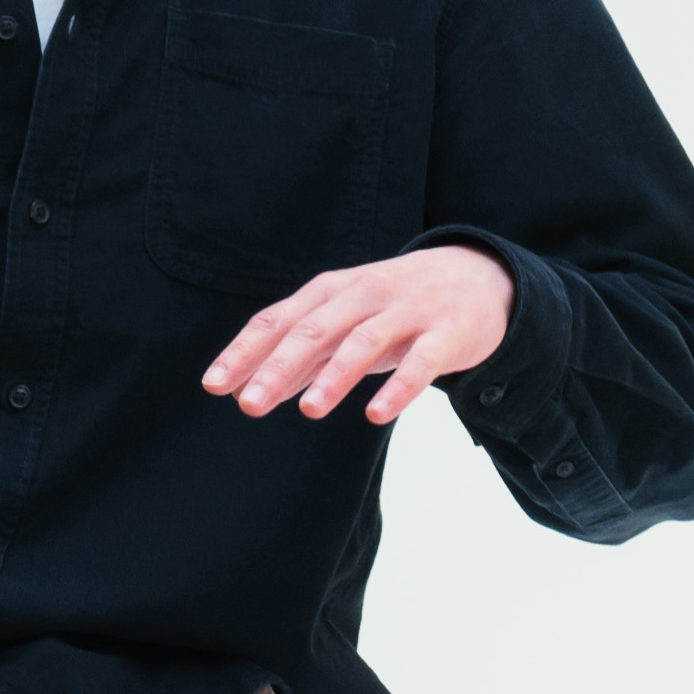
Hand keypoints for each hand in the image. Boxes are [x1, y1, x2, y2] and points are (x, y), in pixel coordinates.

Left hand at [202, 243, 513, 427]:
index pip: (279, 321)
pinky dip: (400, 387)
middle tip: (248, 405)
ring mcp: (407, 312)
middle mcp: (364, 295)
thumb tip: (248, 391)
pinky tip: (377, 414)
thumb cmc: (397, 307)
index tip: (214, 385)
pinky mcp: (446, 334)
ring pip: (364, 342)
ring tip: (309, 410)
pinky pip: (422, 362)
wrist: (480, 279)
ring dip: (335, 376)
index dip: (245, 352)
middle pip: (315, 330)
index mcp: (331, 292)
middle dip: (279, 367)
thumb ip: (301, 357)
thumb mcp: (345, 323)